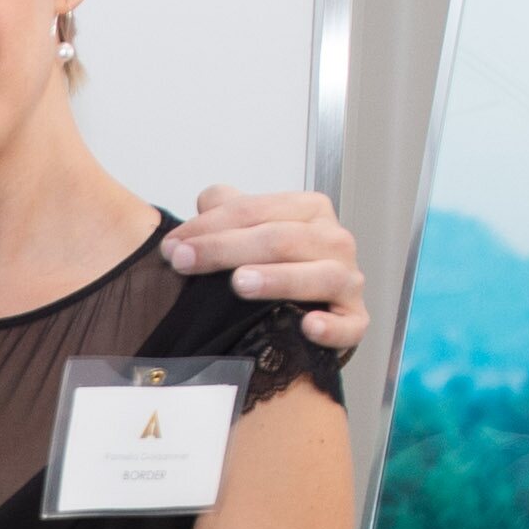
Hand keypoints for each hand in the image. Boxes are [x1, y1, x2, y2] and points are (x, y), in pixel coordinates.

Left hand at [161, 187, 368, 350]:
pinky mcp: (355, 320)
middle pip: (280, 239)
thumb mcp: (252, 228)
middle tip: (186, 262)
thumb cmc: (280, 264)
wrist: (313, 305)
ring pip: (319, 276)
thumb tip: (207, 201)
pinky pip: (349, 325)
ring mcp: (348, 281)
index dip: (210, 226)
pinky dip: (332, 326)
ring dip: (279, 279)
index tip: (173, 246)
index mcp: (309, 211)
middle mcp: (334, 241)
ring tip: (241, 284)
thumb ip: (228, 208)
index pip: (256, 211)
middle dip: (226, 249)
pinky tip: (308, 326)